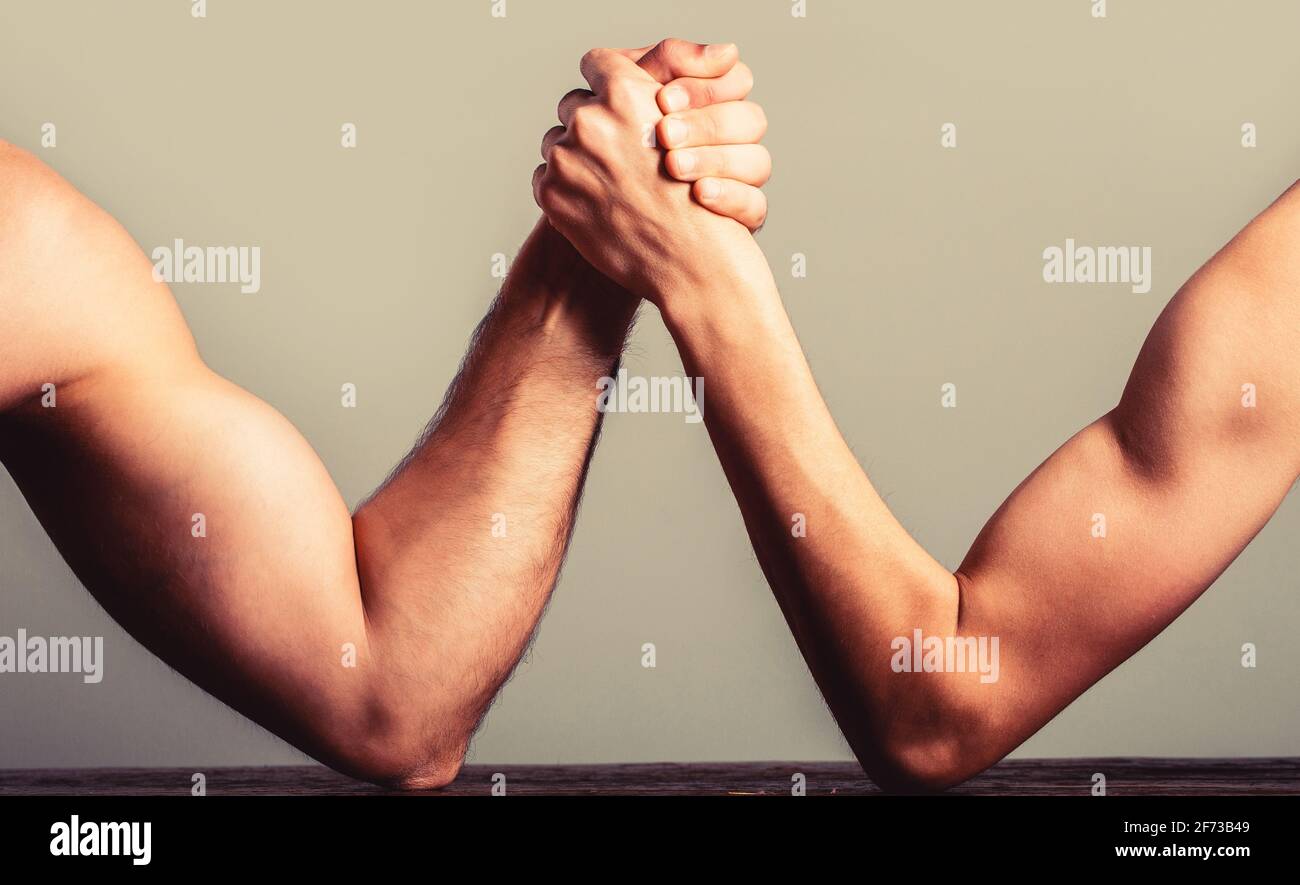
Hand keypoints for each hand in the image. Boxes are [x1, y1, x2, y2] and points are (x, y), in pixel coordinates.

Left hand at [533, 41, 770, 306]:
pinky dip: (563, 188)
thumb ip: (645, 99)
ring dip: (574, 157)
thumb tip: (617, 84)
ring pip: (555, 141)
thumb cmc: (696, 197)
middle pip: (573, 104)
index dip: (604, 79)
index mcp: (625, 94)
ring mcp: (566, 158)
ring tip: (607, 182)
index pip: (596, 63)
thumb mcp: (686, 127)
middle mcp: (591, 120)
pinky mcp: (552, 193)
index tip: (609, 96)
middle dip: (590, 124)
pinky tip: (595, 202)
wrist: (688, 259)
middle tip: (614, 151)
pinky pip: (545, 176)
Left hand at [623, 40, 769, 231]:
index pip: (736, 80)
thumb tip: (725, 52)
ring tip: (674, 166)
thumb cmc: (614, 146)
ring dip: (715, 160)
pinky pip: (756, 206)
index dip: (704, 88)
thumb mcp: (630, 93)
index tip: (662, 100)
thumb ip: (668, 60)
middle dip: (705, 124)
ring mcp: (742, 181)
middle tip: (664, 134)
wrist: (611, 212)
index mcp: (716, 103)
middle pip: (751, 120)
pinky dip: (730, 197)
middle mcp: (735, 140)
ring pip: (758, 162)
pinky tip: (700, 194)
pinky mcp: (742, 219)